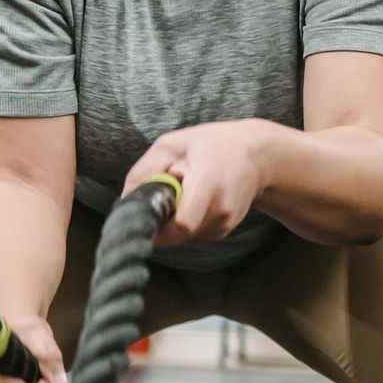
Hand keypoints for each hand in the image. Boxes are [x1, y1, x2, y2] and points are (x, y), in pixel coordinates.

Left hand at [123, 121, 268, 247]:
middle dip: (161, 219)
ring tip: (185, 192)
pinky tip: (193, 200)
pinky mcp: (222, 233)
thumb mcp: (172, 144)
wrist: (258, 157)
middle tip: (166, 192)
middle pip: (176, 234)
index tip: (145, 212)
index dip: (158, 226)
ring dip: (172, 221)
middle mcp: (220, 210)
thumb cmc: (213, 145)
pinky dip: (183, 223)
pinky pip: (190, 236)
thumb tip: (125, 201)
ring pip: (181, 238)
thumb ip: (144, 172)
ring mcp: (224, 225)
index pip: (183, 224)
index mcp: (208, 184)